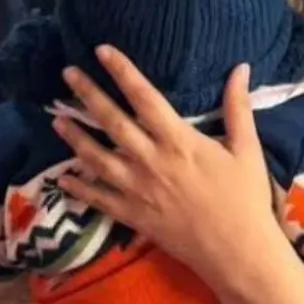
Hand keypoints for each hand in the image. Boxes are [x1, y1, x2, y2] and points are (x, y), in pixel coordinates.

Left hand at [54, 46, 284, 291]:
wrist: (236, 252)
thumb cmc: (245, 198)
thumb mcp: (247, 148)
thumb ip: (238, 107)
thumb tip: (240, 68)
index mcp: (179, 141)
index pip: (144, 97)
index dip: (122, 72)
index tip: (102, 51)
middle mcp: (152, 162)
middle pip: (112, 122)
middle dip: (88, 96)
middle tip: (68, 73)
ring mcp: (138, 191)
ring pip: (97, 158)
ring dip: (75, 138)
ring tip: (57, 120)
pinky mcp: (133, 216)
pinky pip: (99, 198)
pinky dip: (79, 187)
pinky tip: (63, 176)